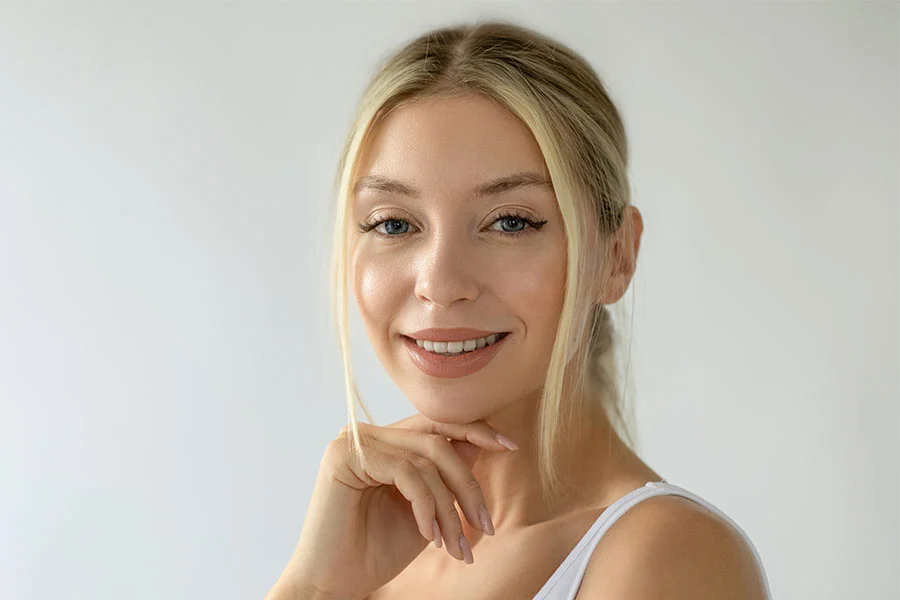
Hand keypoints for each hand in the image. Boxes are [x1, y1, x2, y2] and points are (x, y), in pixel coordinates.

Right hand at [266, 414, 517, 599]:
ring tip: (456, 546)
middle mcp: (367, 434)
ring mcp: (354, 442)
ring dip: (450, 507)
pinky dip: (426, 506)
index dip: (475, 430)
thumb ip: (446, 474)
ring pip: (426, 459)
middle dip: (468, 482)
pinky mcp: (345, 457)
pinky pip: (406, 472)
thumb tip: (484, 439)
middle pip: (436, 439)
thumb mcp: (427, 509)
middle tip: (486, 525)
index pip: (436, 423)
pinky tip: (430, 536)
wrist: (335, 584)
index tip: (510, 446)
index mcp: (385, 441)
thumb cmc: (377, 550)